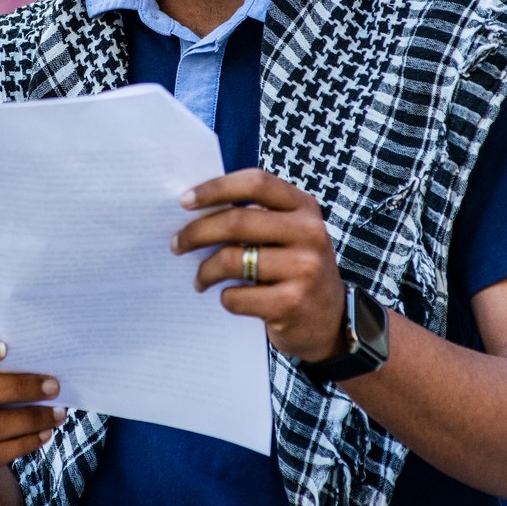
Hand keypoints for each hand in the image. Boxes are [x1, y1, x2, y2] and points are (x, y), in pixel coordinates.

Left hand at [173, 169, 344, 361]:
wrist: (329, 322)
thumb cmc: (295, 270)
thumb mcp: (288, 235)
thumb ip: (256, 218)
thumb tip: (195, 212)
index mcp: (304, 207)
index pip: (256, 183)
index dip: (216, 188)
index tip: (185, 201)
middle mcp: (309, 233)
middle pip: (237, 221)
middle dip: (197, 232)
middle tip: (177, 244)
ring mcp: (304, 268)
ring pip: (232, 260)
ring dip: (205, 271)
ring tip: (199, 279)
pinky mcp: (293, 303)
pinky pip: (237, 296)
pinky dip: (224, 297)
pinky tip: (228, 298)